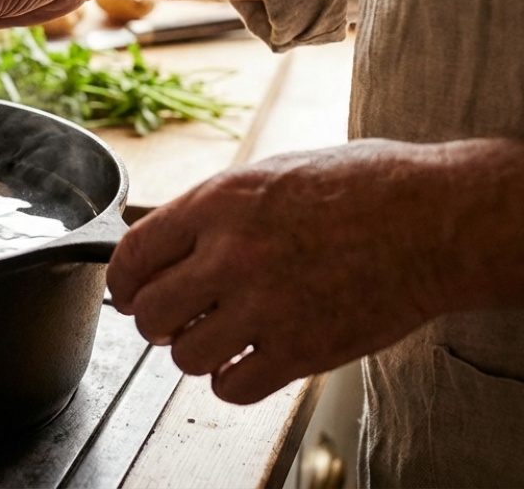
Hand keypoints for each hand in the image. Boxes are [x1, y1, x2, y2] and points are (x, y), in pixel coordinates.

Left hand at [106, 139, 456, 404]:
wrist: (438, 220)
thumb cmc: (363, 186)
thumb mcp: (270, 172)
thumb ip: (213, 210)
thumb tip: (168, 241)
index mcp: (219, 203)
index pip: (133, 255)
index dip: (121, 280)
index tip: (127, 291)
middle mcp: (232, 255)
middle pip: (148, 311)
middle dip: (152, 319)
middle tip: (170, 318)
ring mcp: (266, 306)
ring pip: (183, 355)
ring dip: (191, 351)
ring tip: (214, 337)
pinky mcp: (302, 350)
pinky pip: (232, 387)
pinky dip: (230, 381)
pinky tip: (246, 362)